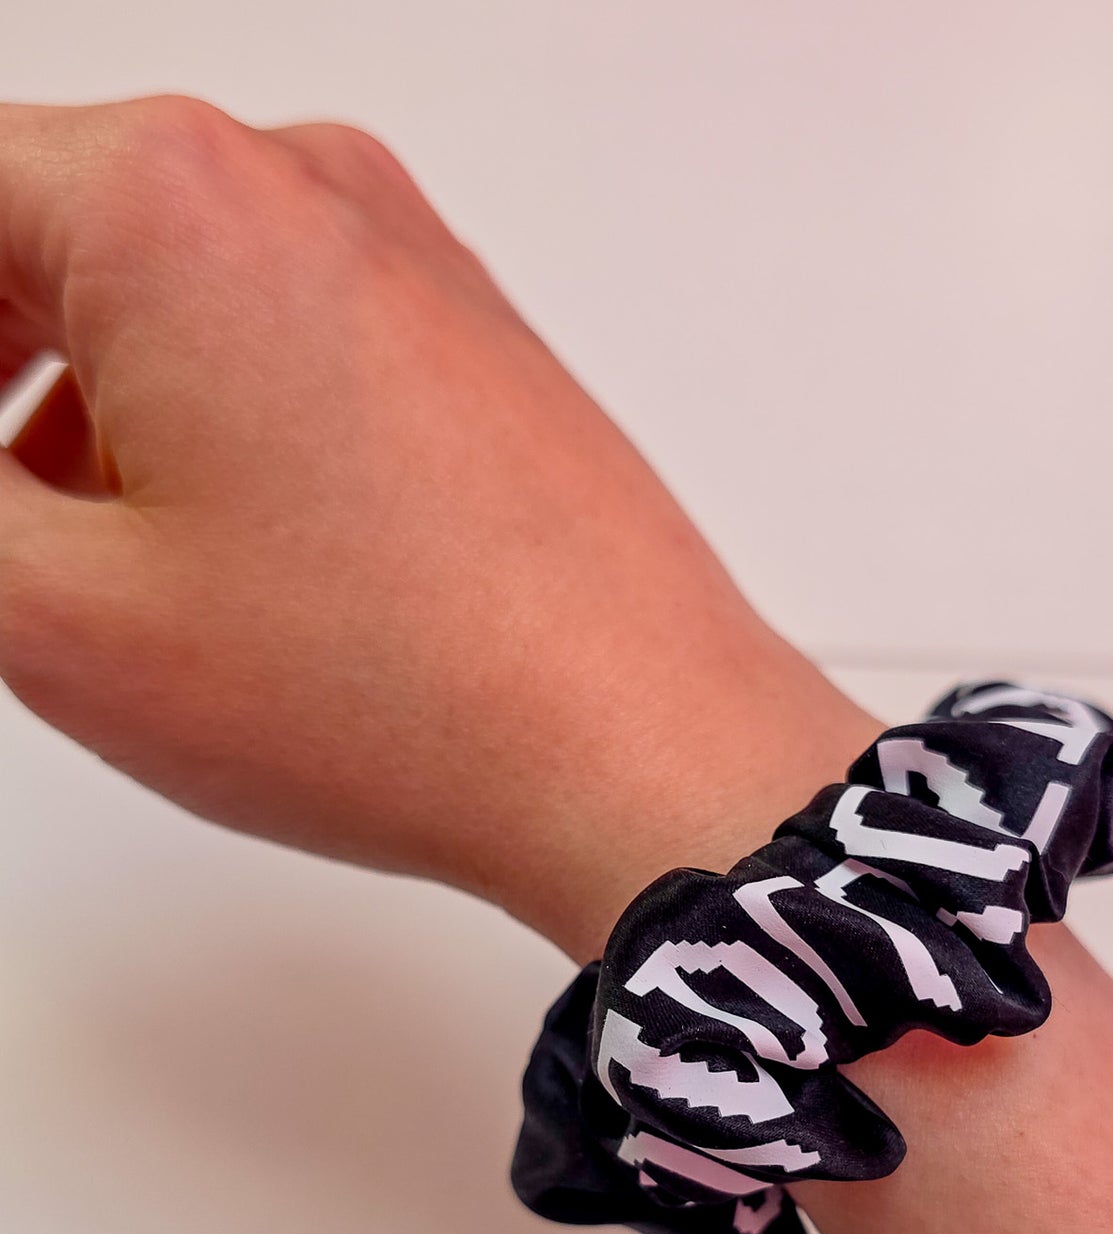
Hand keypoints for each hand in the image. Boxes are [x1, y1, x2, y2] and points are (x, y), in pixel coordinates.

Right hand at [0, 96, 873, 957]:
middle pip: (44, 230)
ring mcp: (402, 257)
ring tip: (75, 552)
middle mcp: (298, 187)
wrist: (637, 755)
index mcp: (169, 199)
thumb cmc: (407, 691)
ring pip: (161, 288)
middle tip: (10, 528)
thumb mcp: (60, 614)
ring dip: (78, 397)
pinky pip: (274, 334)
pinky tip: (198, 547)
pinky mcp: (463, 336)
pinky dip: (197, 413)